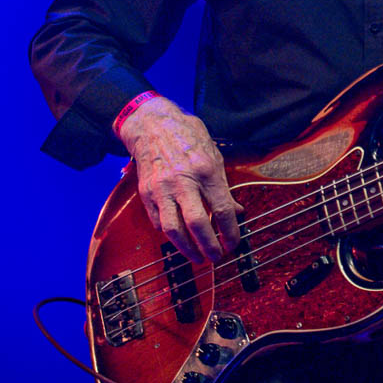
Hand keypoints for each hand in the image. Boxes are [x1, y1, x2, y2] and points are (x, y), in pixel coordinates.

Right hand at [117, 96, 242, 263]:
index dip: (230, 232)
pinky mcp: (146, 193)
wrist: (152, 124)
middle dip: (209, 247)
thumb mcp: (214, 155)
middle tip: (216, 257)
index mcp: (205, 170)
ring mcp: (161, 188)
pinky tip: (180, 238)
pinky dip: (170, 234)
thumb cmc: (186, 136)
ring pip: (173, 230)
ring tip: (197, 256)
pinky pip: (158, 222)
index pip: (221, 209)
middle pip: (197, 224)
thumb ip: (224, 186)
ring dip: (187, 249)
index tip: (233, 244)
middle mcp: (183, 181)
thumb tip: (236, 211)